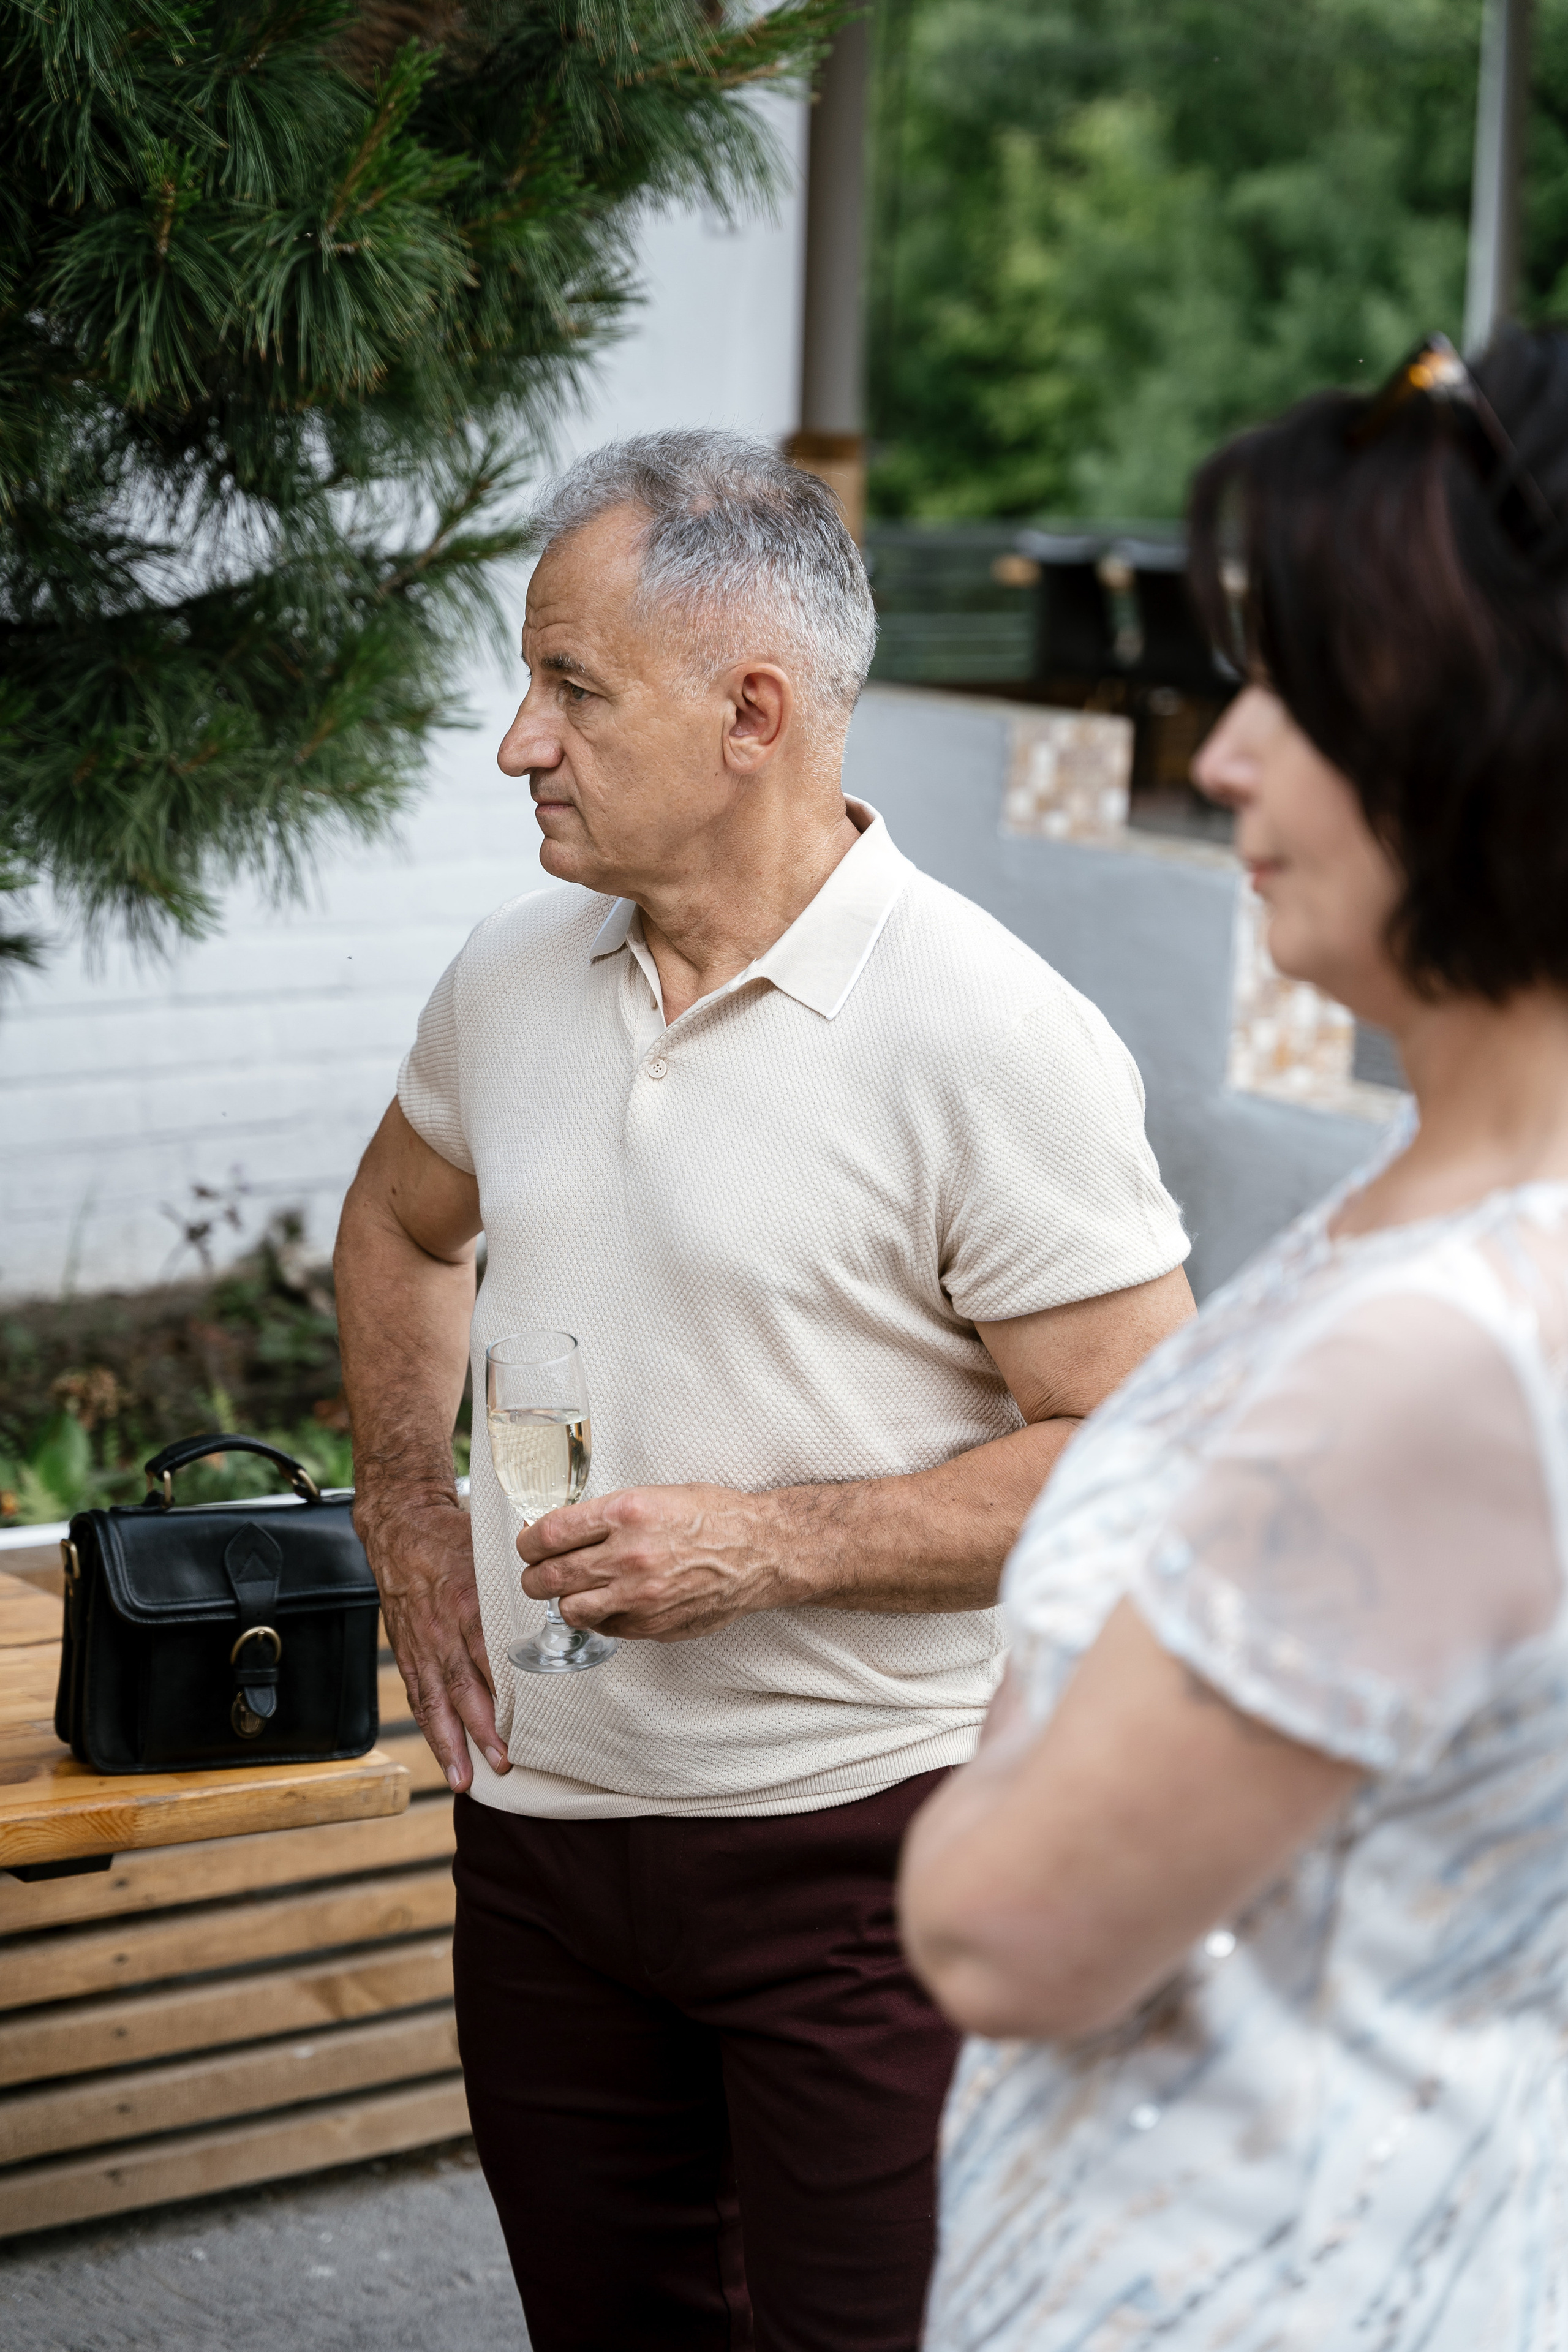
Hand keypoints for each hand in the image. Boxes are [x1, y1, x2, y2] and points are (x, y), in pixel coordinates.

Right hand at [356, 1490, 508, 1790]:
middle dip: (481, 1729)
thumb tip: (567, 1594)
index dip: (503, 1689)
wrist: (400, 1525)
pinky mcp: (405, 1649)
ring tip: (464, 1779)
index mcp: (469, 1600)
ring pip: (434, 1701)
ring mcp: (420, 1642)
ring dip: (450, 1743)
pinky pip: (417, 1695)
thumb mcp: (493, 1549)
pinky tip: (443, 1754)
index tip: (525, 1719)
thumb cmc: (453, 1536)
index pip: (488, 1652)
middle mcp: (441, 1627)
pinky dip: (429, 1728)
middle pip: (461, 1686)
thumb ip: (524, 1580)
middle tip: (502, 1761)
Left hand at [516, 1484, 793, 1641]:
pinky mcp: (651, 1625)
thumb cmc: (712, 1516)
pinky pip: (604, 1627)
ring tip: (570, 1591)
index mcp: (625, 1513)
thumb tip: (562, 1531)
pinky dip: (599, 1617)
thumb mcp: (654, 1495)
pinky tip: (609, 1602)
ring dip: (563, 1600)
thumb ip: (606, 1515)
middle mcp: (628, 1556)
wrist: (759, 1550)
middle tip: (536, 1572)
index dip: (527, 1541)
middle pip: (548, 1577)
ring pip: (569, 1610)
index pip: (549, 1533)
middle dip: (533, 1576)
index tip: (528, 1544)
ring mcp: (639, 1596)